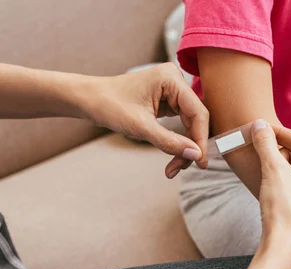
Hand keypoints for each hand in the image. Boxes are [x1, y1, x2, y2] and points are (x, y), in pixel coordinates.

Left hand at [78, 63, 209, 177]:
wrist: (89, 100)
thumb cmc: (109, 105)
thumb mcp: (141, 127)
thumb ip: (170, 142)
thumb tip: (195, 155)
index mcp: (171, 78)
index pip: (198, 112)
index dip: (201, 139)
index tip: (200, 162)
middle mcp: (176, 81)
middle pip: (195, 120)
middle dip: (190, 147)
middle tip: (179, 168)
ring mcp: (173, 91)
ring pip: (190, 125)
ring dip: (184, 148)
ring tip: (173, 168)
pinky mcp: (168, 101)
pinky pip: (181, 124)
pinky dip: (177, 142)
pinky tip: (173, 156)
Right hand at [250, 120, 290, 260]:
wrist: (283, 252)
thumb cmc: (284, 212)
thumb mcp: (274, 170)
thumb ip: (266, 143)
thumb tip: (259, 124)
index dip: (281, 134)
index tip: (262, 128)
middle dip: (283, 153)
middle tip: (261, 147)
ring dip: (285, 169)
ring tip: (265, 166)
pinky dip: (289, 186)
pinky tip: (273, 186)